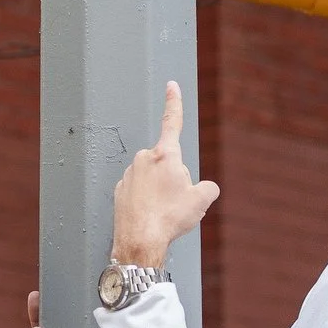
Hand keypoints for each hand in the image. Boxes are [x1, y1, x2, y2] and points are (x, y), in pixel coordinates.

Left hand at [112, 82, 219, 269]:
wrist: (140, 242)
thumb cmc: (169, 219)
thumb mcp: (201, 201)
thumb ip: (208, 188)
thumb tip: (205, 188)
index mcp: (165, 155)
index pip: (172, 121)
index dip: (174, 102)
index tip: (171, 85)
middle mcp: (144, 159)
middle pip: (167, 162)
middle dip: (174, 177)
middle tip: (176, 200)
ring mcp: (129, 175)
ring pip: (152, 178)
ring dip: (159, 191)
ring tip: (161, 212)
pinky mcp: (119, 191)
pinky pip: (139, 191)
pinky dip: (146, 201)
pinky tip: (149, 216)